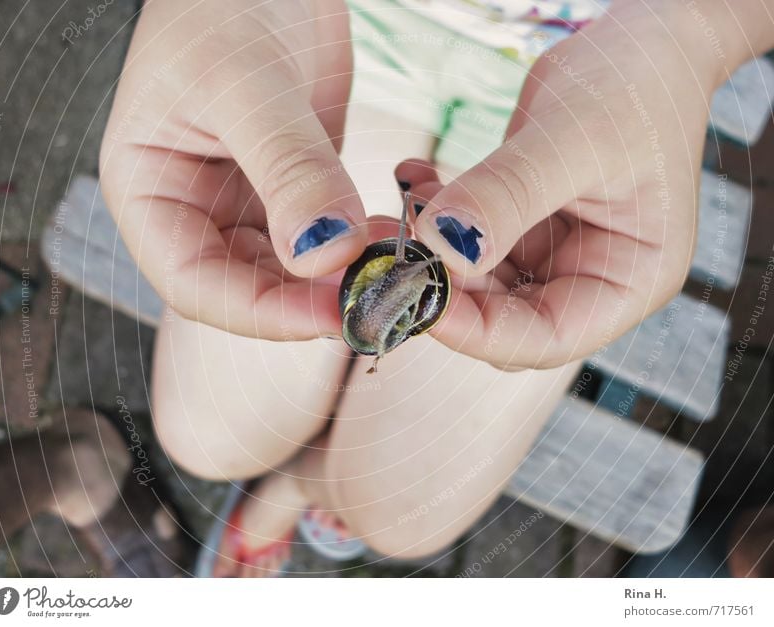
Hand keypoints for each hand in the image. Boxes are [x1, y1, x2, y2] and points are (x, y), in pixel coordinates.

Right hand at [100, 0, 366, 338]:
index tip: (328, 313)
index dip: (259, 313)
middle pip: (247, 288)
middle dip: (309, 301)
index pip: (194, 284)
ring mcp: (244, 202)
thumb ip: (286, 168)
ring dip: (341, 278)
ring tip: (392, 264)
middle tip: (375, 297)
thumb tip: (324, 254)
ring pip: (290, 272)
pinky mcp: (292, 191)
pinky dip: (357, 246)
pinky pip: (323, 239)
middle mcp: (194, 208)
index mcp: (150, 192)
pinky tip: (390, 236)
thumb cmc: (225, 4)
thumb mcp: (247, 82)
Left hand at [406, 1, 762, 368]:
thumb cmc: (633, 86)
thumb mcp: (573, 141)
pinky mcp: (522, 229)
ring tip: (395, 210)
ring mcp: (554, 255)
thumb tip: (443, 245)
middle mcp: (590, 279)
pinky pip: (468, 242)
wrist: (636, 45)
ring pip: (476, 284)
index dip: (481, 333)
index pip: (547, 339)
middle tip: (390, 252)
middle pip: (504, 318)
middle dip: (445, 290)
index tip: (422, 300)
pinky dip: (437, 217)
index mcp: (629, 280)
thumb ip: (508, 196)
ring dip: (430, 252)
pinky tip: (414, 179)